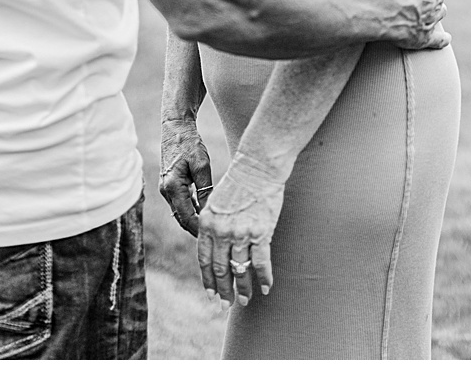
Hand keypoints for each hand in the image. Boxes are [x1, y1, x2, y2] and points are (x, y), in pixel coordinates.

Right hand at [159, 118, 211, 237]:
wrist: (175, 128)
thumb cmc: (189, 143)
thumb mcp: (202, 164)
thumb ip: (205, 188)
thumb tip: (209, 210)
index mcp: (172, 187)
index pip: (186, 216)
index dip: (198, 228)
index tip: (211, 237)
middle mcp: (165, 191)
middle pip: (181, 217)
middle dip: (195, 229)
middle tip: (211, 241)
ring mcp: (165, 189)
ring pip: (180, 211)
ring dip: (193, 221)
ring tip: (209, 231)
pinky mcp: (169, 185)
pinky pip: (180, 203)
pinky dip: (190, 210)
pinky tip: (203, 214)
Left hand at [198, 151, 284, 305]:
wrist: (258, 166)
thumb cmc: (240, 181)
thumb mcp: (217, 202)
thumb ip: (214, 225)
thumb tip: (217, 246)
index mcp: (206, 224)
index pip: (204, 260)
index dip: (208, 280)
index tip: (212, 293)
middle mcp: (221, 232)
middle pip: (219, 269)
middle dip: (223, 289)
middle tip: (226, 304)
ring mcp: (240, 233)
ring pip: (239, 269)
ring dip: (242, 288)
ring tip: (245, 300)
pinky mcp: (260, 232)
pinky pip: (261, 261)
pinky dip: (264, 277)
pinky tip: (266, 287)